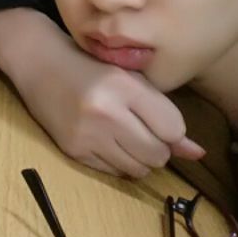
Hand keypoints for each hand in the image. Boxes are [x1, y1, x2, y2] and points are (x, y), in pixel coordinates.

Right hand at [0, 8, 204, 177]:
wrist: (40, 64)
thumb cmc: (90, 66)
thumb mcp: (130, 79)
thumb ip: (163, 113)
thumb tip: (198, 154)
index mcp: (124, 86)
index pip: (173, 128)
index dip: (172, 129)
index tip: (159, 120)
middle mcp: (105, 112)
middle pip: (158, 154)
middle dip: (158, 147)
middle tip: (143, 130)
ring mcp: (87, 134)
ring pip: (138, 169)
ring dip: (139, 158)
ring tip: (125, 135)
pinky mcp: (73, 150)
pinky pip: (113, 172)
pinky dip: (117, 162)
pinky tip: (105, 141)